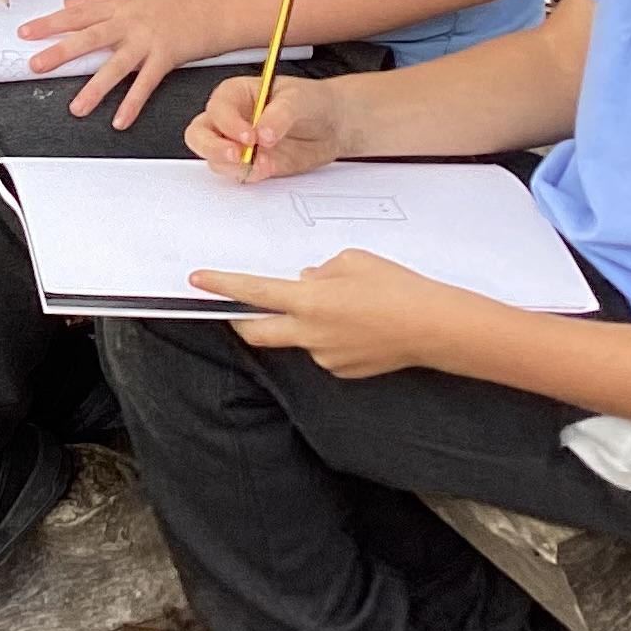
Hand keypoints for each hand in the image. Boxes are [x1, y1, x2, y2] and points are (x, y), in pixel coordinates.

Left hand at [23, 0, 233, 127]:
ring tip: (75, 109)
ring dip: (94, 88)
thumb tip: (68, 2)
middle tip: (34, 65)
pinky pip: (147, 83)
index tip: (25, 32)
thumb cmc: (178, 0)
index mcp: (120, 5)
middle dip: (60, 51)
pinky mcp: (168, 55)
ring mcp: (149, 39)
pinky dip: (133, 103)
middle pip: (89, 36)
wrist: (218, 5)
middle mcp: (130, 20)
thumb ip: (99, 0)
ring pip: (116, 65)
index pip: (78, 14)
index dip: (50, 23)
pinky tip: (119, 121)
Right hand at [186, 69, 350, 179]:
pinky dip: (249, 175)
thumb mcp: (297, 99)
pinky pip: (238, 174)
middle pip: (200, 135)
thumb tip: (263, 132)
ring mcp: (238, 144)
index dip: (228, 123)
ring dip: (232, 165)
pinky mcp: (251, 165)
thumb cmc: (312, 101)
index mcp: (236, 94)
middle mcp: (231, 120)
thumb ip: (278, 114)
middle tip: (238, 155)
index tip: (249, 136)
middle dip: (213, 147)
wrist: (334, 125)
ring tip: (261, 162)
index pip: (217, 108)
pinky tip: (268, 168)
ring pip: (215, 159)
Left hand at [199, 250, 462, 375]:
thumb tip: (305, 282)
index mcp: (308, 300)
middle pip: (257, 332)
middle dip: (242, 320)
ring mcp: (324, 356)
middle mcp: (309, 333)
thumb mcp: (352, 261)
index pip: (252, 291)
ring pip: (298, 337)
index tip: (198, 281)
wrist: (432, 327)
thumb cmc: (396, 287)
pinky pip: (324, 349)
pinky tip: (358, 326)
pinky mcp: (342, 370)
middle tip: (238, 308)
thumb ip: (319, 271)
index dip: (221, 285)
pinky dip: (329, 335)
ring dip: (303, 322)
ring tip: (345, 307)